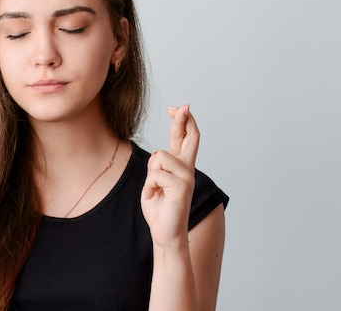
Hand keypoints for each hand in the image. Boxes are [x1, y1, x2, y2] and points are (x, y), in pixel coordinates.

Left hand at [141, 104, 198, 249]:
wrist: (165, 233)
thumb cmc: (159, 210)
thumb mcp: (154, 182)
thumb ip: (157, 167)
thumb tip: (159, 155)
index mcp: (181, 167)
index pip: (184, 138)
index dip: (182, 121)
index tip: (178, 108)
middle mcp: (188, 169)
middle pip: (190, 137)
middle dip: (184, 120)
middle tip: (183, 106)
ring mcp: (187, 177)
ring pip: (159, 157)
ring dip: (151, 173)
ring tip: (156, 190)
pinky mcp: (182, 187)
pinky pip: (156, 174)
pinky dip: (151, 186)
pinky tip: (157, 197)